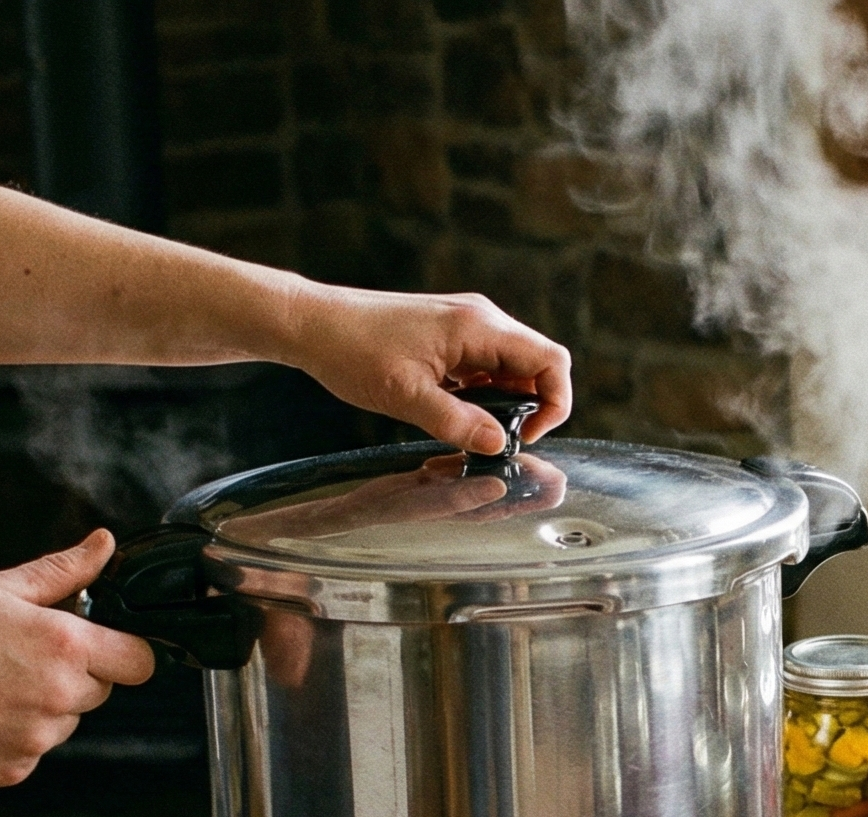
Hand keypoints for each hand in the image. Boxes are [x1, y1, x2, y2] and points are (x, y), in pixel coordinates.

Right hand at [0, 530, 156, 785]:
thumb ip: (61, 571)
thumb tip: (103, 546)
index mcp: (64, 647)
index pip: (140, 660)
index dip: (124, 648)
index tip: (100, 642)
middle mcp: (58, 698)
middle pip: (101, 690)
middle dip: (75, 672)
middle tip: (17, 655)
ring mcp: (35, 740)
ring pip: (66, 722)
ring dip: (43, 704)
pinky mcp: (11, 771)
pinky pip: (32, 749)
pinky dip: (13, 734)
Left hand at [286, 287, 572, 453]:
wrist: (312, 323)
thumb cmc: (352, 351)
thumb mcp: (406, 397)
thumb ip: (458, 423)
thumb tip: (499, 446)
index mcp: (478, 327)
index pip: (551, 361)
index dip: (554, 404)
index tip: (523, 436)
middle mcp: (481, 318)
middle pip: (538, 363)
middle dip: (533, 405)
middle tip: (500, 438)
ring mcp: (466, 324)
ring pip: (513, 365)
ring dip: (507, 400)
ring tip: (474, 426)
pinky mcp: (451, 333)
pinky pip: (488, 363)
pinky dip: (485, 391)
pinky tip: (456, 410)